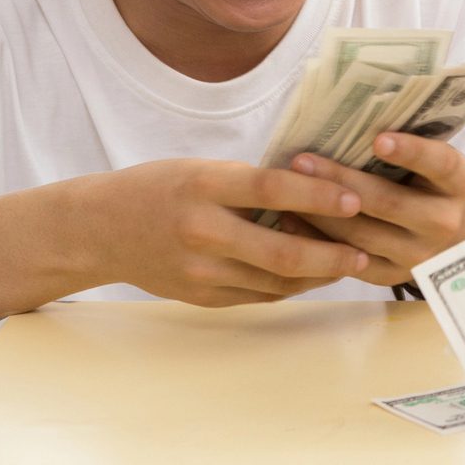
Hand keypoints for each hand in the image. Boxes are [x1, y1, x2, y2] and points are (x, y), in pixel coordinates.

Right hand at [76, 159, 369, 306]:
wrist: (100, 229)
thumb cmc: (160, 188)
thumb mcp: (202, 168)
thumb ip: (251, 183)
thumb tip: (315, 189)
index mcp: (204, 186)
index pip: (271, 189)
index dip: (318, 196)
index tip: (354, 199)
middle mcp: (202, 231)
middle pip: (281, 251)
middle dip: (331, 254)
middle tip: (364, 250)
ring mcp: (201, 271)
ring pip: (276, 280)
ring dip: (319, 274)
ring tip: (350, 263)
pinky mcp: (201, 296)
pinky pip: (259, 295)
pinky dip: (291, 286)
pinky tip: (314, 276)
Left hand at [281, 134, 464, 287]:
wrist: (451, 239)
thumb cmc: (430, 185)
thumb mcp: (433, 164)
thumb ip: (408, 145)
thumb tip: (353, 118)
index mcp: (460, 185)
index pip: (441, 165)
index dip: (412, 152)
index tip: (378, 139)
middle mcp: (445, 223)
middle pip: (389, 203)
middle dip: (341, 180)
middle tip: (303, 161)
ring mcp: (419, 255)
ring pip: (363, 234)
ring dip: (321, 210)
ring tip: (290, 187)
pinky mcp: (392, 276)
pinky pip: (349, 260)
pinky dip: (317, 239)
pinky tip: (292, 219)